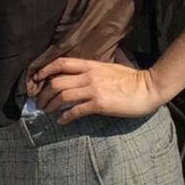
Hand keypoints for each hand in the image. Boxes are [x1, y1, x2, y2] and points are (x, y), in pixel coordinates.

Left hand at [32, 57, 161, 123]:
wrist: (148, 88)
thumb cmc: (130, 78)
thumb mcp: (107, 67)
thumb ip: (91, 69)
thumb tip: (77, 74)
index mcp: (89, 64)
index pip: (61, 63)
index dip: (45, 69)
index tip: (36, 77)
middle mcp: (88, 75)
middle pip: (57, 82)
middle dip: (44, 92)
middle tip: (39, 101)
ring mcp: (93, 90)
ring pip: (63, 96)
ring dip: (51, 105)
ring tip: (46, 111)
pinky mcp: (100, 105)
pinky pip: (76, 111)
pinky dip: (66, 116)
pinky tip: (61, 121)